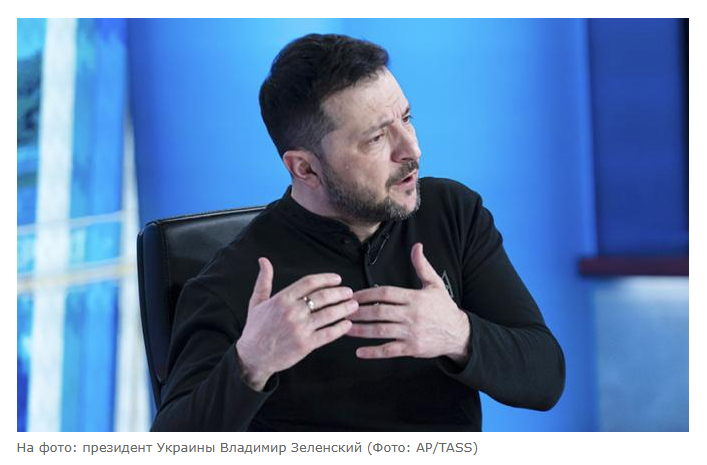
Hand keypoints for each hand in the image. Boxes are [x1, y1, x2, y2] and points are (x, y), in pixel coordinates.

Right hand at [236, 258, 357, 390]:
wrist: (252, 356)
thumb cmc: (256, 329)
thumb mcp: (257, 302)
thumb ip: (264, 281)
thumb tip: (264, 260)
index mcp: (282, 299)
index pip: (309, 282)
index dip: (326, 279)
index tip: (337, 279)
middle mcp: (292, 312)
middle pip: (323, 297)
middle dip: (340, 293)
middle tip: (349, 292)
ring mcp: (300, 328)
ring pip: (329, 314)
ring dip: (344, 308)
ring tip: (353, 305)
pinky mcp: (305, 345)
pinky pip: (328, 334)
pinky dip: (340, 328)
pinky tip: (347, 324)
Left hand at [347, 243, 469, 363]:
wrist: (459, 333)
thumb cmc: (444, 308)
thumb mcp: (435, 284)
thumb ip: (422, 266)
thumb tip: (417, 246)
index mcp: (415, 298)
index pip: (386, 293)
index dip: (367, 294)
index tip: (353, 295)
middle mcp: (412, 315)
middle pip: (380, 312)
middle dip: (359, 312)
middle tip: (342, 311)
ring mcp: (411, 333)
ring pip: (381, 331)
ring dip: (361, 330)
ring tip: (345, 328)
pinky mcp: (412, 348)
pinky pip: (390, 350)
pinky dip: (374, 352)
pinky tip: (359, 352)